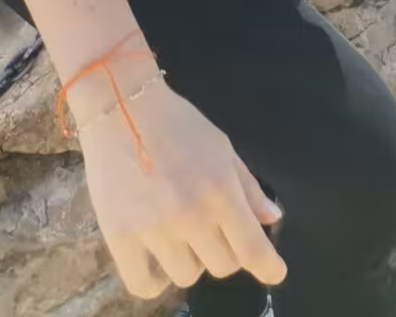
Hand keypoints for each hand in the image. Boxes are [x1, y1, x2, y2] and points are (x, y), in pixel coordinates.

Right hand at [75, 76, 287, 300]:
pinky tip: (158, 263)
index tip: (276, 274)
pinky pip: (144, 285)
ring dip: (191, 261)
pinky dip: (156, 282)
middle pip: (223, 265)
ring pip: (187, 276)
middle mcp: (192, 218)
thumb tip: (273, 218)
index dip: (268, 267)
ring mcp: (155, 232)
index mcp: (222, 193)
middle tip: (214, 231)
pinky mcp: (120, 239)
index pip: (252, 248)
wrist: (123, 109)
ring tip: (181, 236)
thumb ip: (248, 188)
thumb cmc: (179, 124)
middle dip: (225, 251)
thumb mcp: (223, 148)